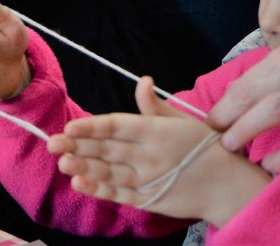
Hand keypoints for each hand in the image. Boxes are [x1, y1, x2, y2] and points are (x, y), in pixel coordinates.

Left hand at [51, 77, 268, 225]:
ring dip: (84, 168)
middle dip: (78, 146)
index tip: (69, 125)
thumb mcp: (181, 120)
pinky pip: (121, 195)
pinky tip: (81, 184)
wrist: (228, 185)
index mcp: (156, 131)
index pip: (118, 126)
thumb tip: (142, 81)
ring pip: (111, 174)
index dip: (92, 127)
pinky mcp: (150, 199)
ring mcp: (149, 180)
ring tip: (62, 162)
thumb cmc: (203, 147)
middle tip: (51, 143)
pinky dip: (100, 190)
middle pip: (108, 150)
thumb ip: (154, 105)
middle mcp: (150, 155)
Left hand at [206, 42, 279, 171]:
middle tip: (213, 135)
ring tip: (232, 146)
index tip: (212, 120)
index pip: (247, 79)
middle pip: (252, 92)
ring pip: (273, 110)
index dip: (225, 101)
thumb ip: (279, 82)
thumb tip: (239, 104)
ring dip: (245, 129)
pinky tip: (269, 165)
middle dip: (226, 115)